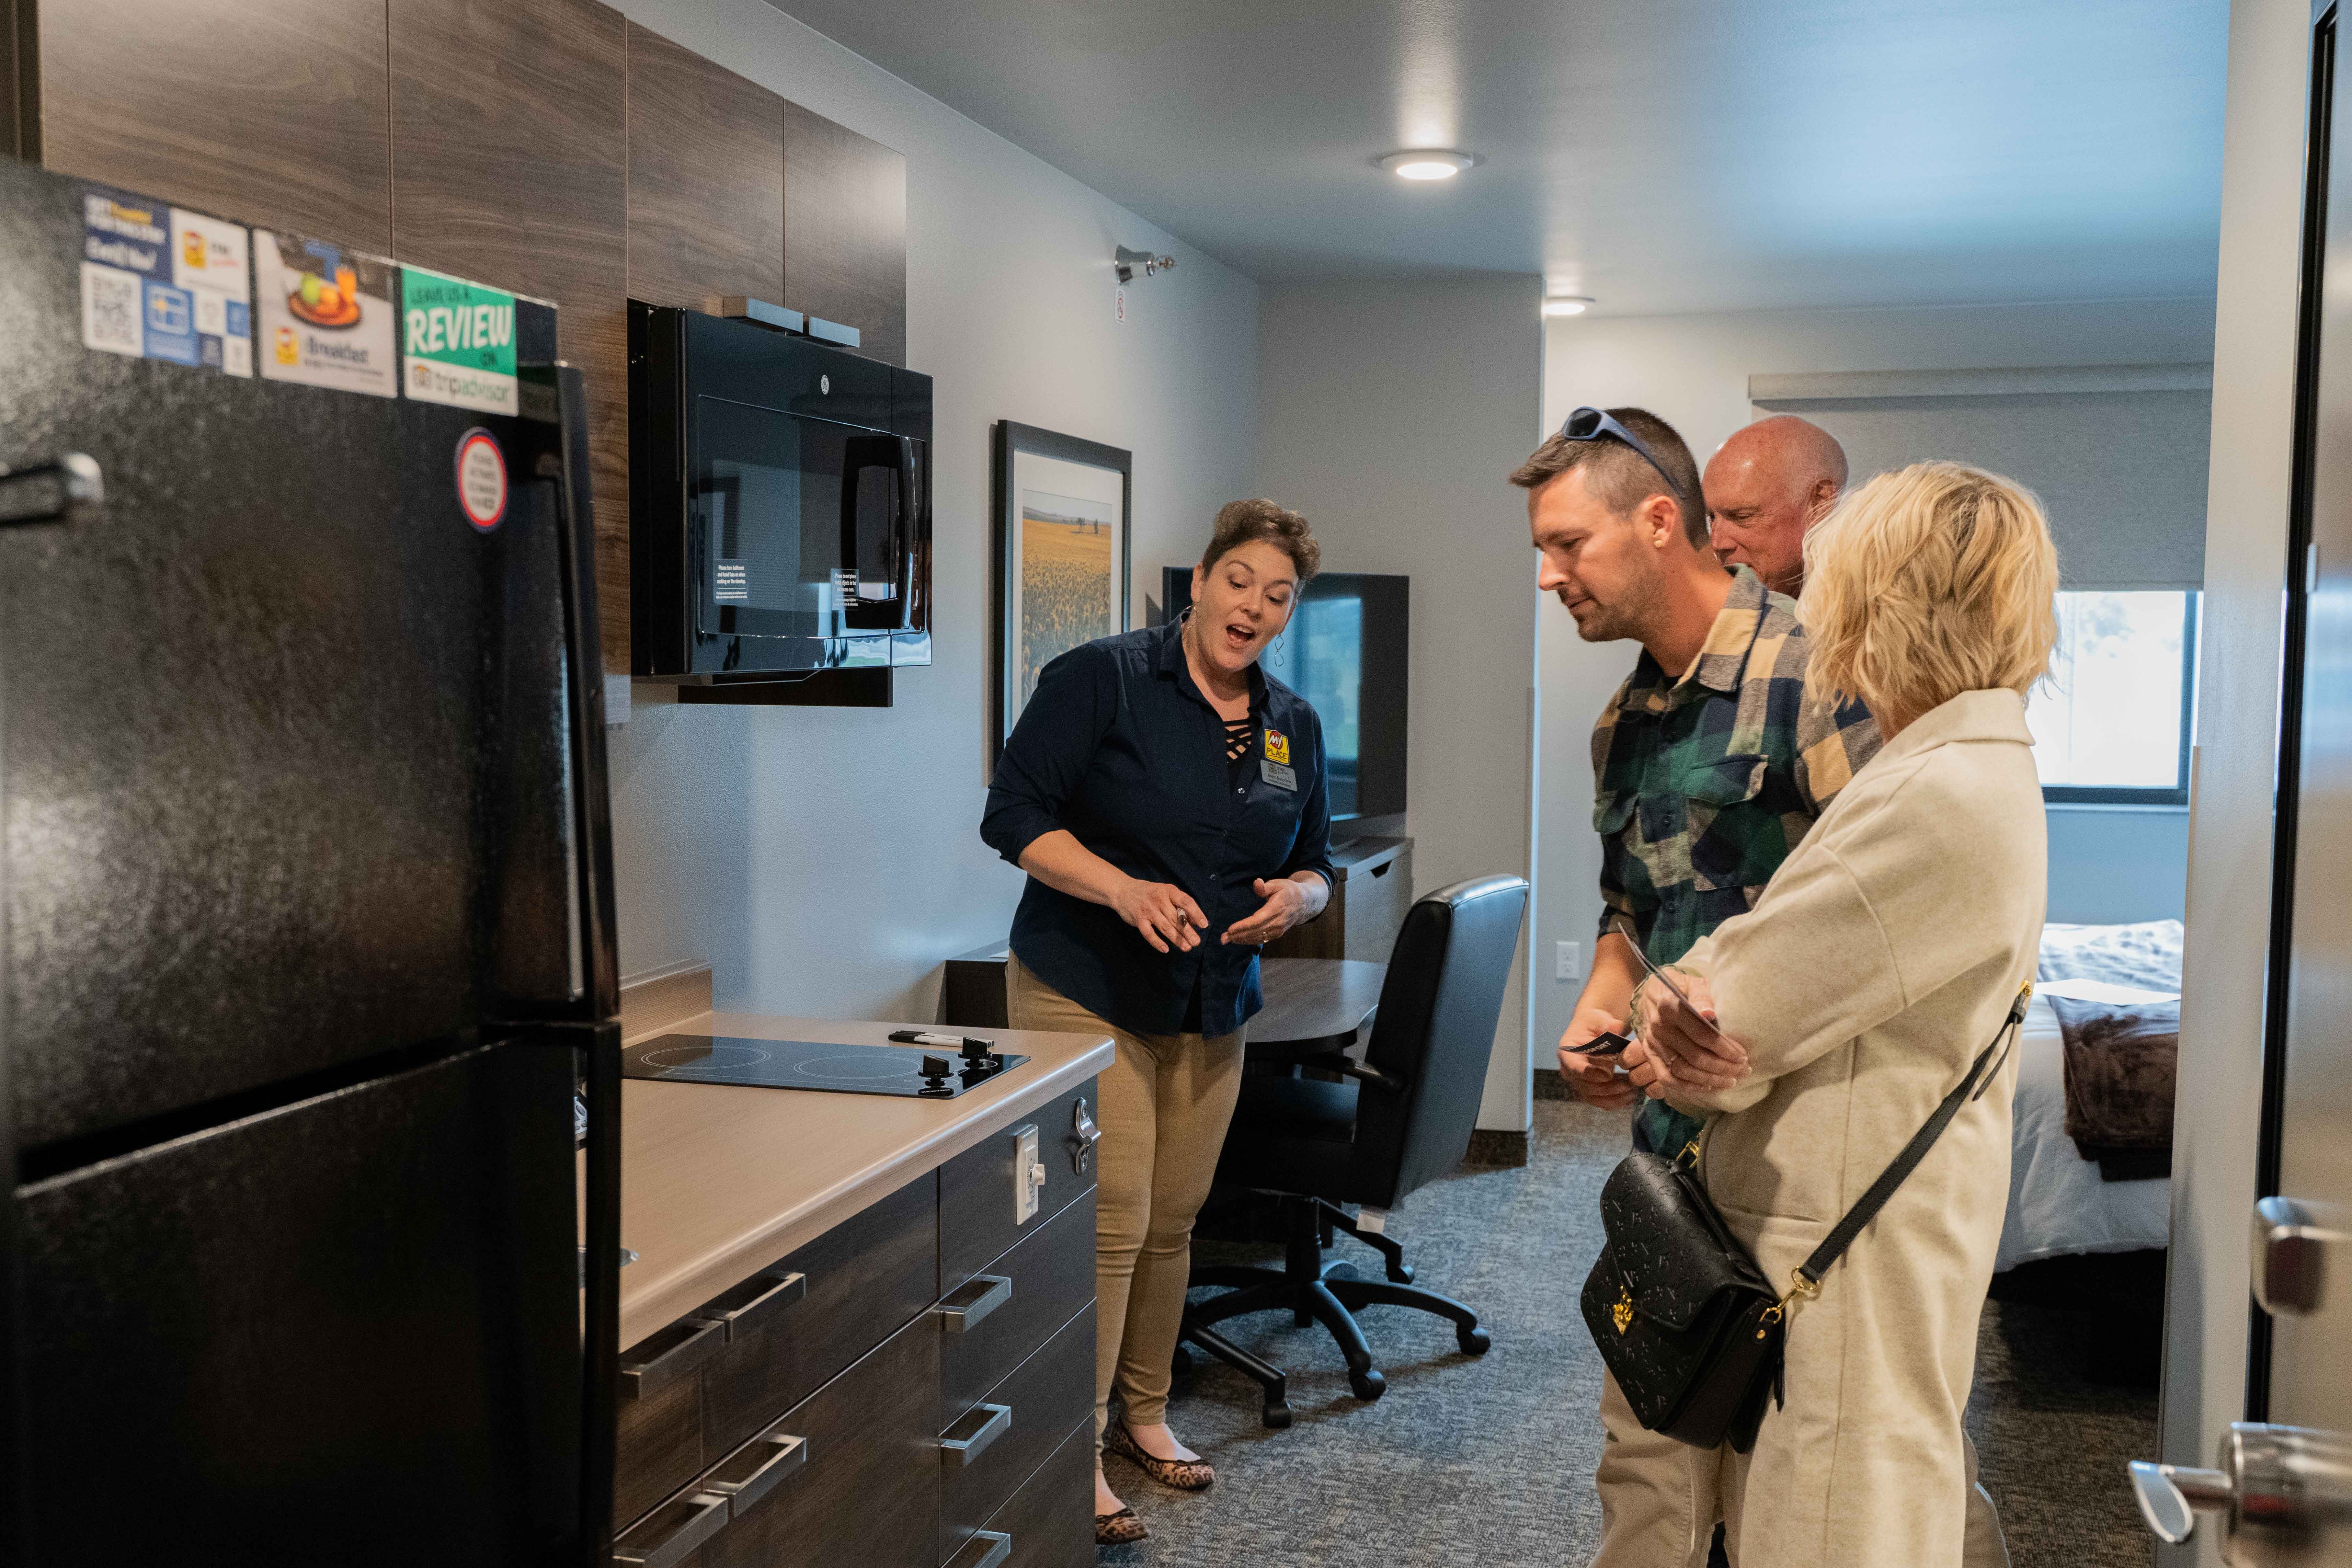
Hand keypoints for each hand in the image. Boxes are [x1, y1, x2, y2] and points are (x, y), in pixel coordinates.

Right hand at [1109, 877, 1208, 952]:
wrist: (1123, 890)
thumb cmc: (1150, 893)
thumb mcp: (1166, 892)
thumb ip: (1180, 904)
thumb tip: (1196, 921)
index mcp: (1169, 891)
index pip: (1186, 902)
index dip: (1196, 913)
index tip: (1204, 925)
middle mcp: (1159, 900)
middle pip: (1176, 918)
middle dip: (1188, 932)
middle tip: (1196, 942)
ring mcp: (1148, 910)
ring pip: (1165, 927)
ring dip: (1177, 939)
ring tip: (1187, 948)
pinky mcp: (1138, 920)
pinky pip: (1149, 933)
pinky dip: (1157, 942)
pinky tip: (1165, 949)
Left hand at [1223, 878, 1306, 945]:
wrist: (1304, 903)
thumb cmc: (1288, 891)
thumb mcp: (1278, 884)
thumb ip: (1266, 886)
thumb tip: (1256, 883)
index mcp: (1277, 908)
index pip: (1258, 920)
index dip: (1244, 926)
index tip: (1230, 928)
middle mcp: (1278, 922)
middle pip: (1256, 931)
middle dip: (1238, 935)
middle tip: (1223, 938)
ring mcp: (1278, 930)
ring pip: (1258, 937)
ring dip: (1242, 940)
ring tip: (1227, 940)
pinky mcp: (1277, 934)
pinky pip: (1262, 939)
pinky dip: (1249, 941)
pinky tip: (1239, 940)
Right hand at [1556, 1007, 1637, 1110]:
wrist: (1594, 1030)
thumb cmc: (1594, 1023)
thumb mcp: (1599, 1019)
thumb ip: (1607, 1024)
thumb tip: (1616, 1027)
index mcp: (1567, 1052)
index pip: (1574, 1067)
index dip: (1589, 1073)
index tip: (1607, 1075)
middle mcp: (1569, 1070)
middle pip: (1584, 1086)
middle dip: (1607, 1089)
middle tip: (1629, 1085)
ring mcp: (1578, 1081)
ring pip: (1592, 1097)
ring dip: (1613, 1098)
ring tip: (1632, 1092)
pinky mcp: (1589, 1089)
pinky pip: (1599, 1101)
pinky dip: (1614, 1102)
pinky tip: (1629, 1098)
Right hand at [1629, 973, 1749, 1094]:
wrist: (1654, 992)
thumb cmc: (1681, 988)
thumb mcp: (1693, 983)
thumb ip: (1702, 996)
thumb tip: (1709, 1013)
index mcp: (1669, 1005)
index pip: (1701, 1034)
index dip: (1725, 1048)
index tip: (1743, 1056)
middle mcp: (1658, 1026)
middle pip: (1694, 1056)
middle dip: (1723, 1067)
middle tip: (1744, 1070)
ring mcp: (1652, 1042)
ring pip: (1682, 1070)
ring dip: (1709, 1079)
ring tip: (1731, 1080)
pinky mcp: (1649, 1054)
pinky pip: (1666, 1077)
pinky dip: (1687, 1086)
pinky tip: (1708, 1086)